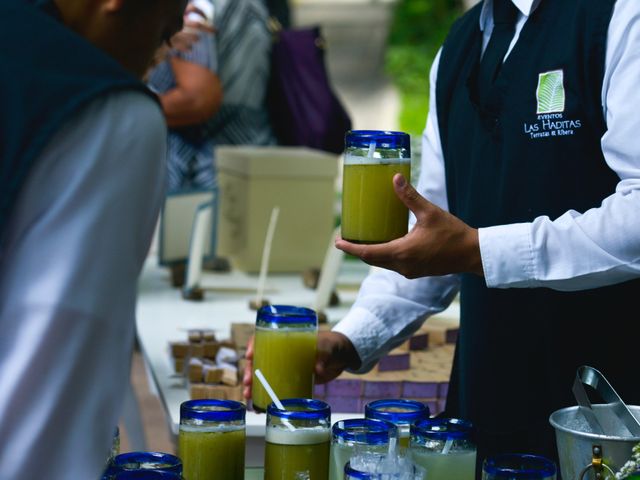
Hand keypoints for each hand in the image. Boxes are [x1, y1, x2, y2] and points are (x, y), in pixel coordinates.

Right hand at [242, 331, 359, 400]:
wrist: (341, 356)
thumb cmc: (332, 345)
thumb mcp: (328, 347)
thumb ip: (324, 355)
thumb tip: (318, 369)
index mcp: (287, 338)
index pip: (264, 337)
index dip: (253, 345)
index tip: (249, 355)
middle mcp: (282, 353)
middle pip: (259, 359)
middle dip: (250, 371)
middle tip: (247, 383)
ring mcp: (285, 367)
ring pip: (263, 375)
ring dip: (253, 386)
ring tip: (249, 397)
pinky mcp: (291, 380)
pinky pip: (274, 387)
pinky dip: (266, 396)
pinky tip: (259, 406)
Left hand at [335, 174, 483, 278]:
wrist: (472, 253)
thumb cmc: (452, 233)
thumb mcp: (429, 212)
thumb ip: (410, 196)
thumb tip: (395, 178)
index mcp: (402, 252)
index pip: (368, 253)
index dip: (350, 248)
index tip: (337, 242)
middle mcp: (403, 265)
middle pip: (372, 259)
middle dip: (357, 250)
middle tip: (344, 238)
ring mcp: (409, 271)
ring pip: (382, 263)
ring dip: (370, 253)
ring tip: (360, 240)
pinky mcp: (416, 271)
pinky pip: (393, 264)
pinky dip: (383, 255)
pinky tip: (383, 244)